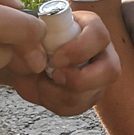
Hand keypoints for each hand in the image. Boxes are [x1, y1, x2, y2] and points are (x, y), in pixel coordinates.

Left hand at [0, 11, 120, 116]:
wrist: (23, 60)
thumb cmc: (30, 41)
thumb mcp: (25, 36)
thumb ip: (29, 42)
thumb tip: (39, 59)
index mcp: (89, 27)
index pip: (99, 36)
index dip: (79, 50)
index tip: (55, 59)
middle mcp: (100, 52)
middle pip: (110, 70)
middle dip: (81, 79)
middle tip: (56, 76)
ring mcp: (98, 76)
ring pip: (93, 94)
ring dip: (61, 94)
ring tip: (42, 83)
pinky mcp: (89, 96)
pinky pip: (79, 107)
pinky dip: (57, 103)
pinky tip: (45, 92)